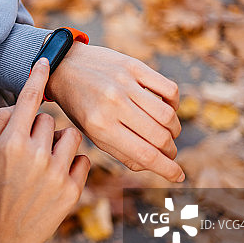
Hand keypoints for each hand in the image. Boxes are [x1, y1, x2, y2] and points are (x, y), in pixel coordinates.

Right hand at [0, 58, 90, 242]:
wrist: (2, 239)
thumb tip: (20, 105)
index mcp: (11, 143)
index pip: (28, 99)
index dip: (38, 75)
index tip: (47, 57)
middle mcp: (37, 154)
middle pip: (49, 120)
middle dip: (40, 129)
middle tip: (27, 151)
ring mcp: (57, 173)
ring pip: (71, 136)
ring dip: (60, 143)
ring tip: (45, 161)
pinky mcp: (73, 190)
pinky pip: (82, 160)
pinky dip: (72, 163)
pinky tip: (56, 176)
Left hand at [46, 43, 184, 181]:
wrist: (64, 66)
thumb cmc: (79, 105)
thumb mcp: (91, 133)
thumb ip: (120, 151)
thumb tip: (151, 165)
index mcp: (100, 127)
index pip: (145, 154)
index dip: (167, 169)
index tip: (179, 176)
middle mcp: (113, 105)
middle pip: (160, 136)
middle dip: (170, 151)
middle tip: (169, 152)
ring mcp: (124, 84)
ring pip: (168, 114)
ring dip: (174, 129)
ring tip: (169, 133)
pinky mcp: (134, 66)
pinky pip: (169, 89)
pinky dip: (174, 103)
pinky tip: (167, 108)